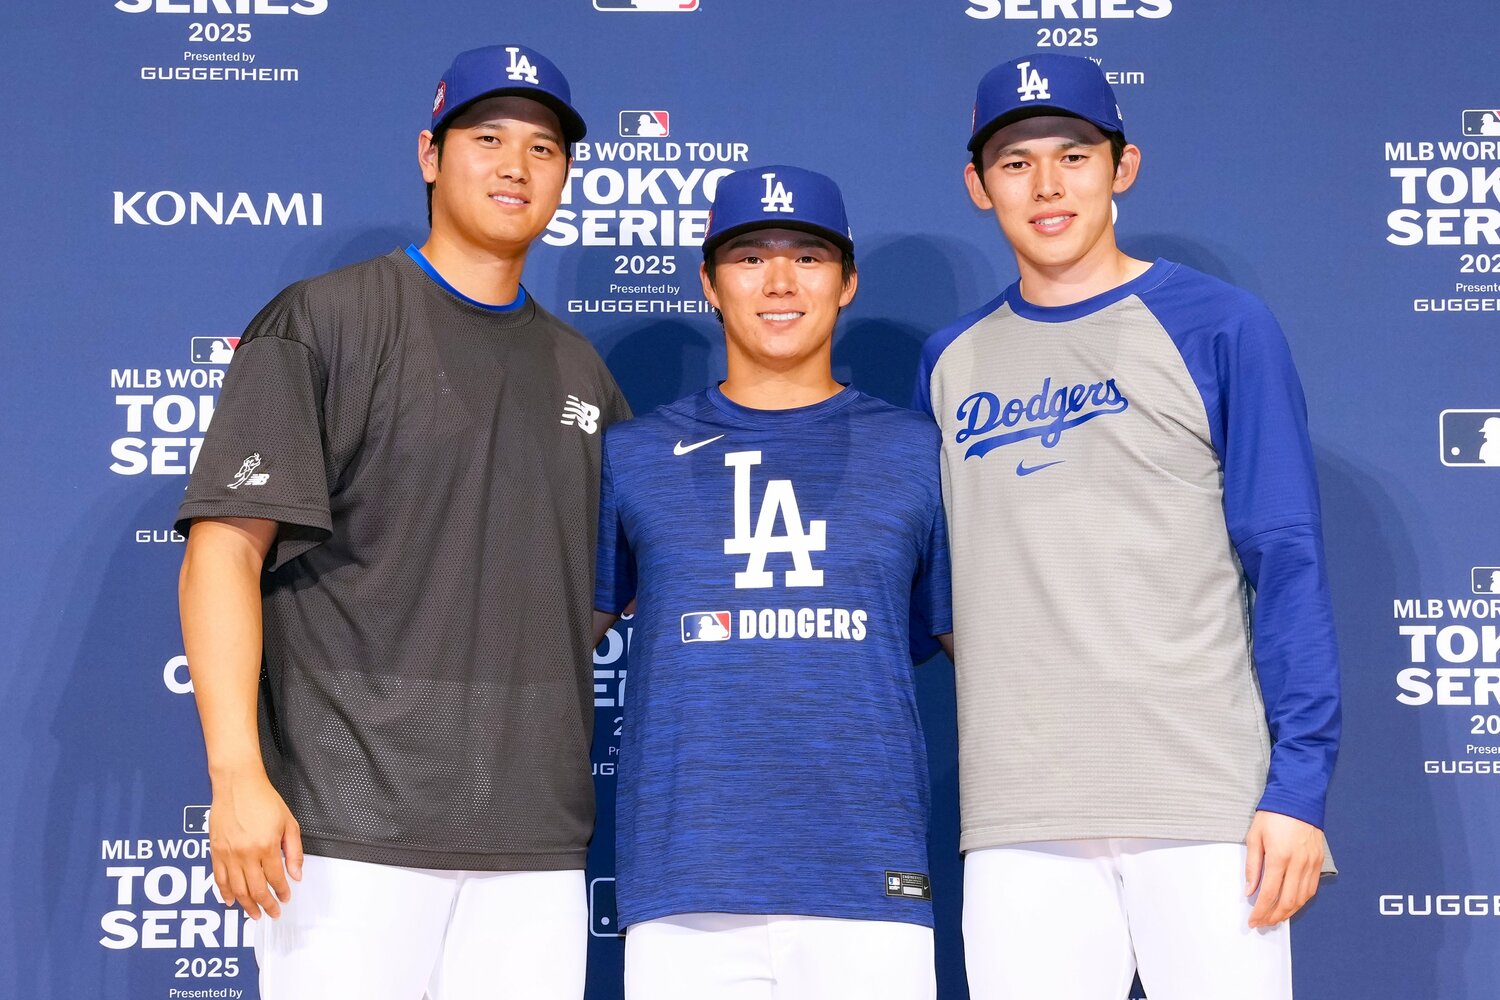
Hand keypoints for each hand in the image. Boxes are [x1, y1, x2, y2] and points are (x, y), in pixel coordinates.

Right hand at [208, 774, 303, 918]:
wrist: (238, 784)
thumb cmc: (263, 800)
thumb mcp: (288, 823)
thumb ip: (294, 851)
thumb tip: (296, 875)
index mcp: (266, 846)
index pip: (276, 878)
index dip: (282, 892)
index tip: (285, 898)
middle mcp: (246, 853)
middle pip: (256, 889)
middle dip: (266, 905)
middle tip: (272, 913)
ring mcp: (229, 854)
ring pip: (237, 889)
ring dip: (247, 905)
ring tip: (254, 914)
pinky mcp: (215, 851)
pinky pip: (219, 879)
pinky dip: (225, 894)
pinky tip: (231, 901)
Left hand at [1244, 810, 1322, 927]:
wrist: (1298, 798)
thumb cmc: (1272, 815)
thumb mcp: (1254, 837)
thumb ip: (1253, 866)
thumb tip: (1250, 890)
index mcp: (1279, 857)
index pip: (1270, 893)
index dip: (1260, 911)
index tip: (1253, 920)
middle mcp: (1298, 863)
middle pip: (1288, 901)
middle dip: (1274, 916)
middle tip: (1262, 923)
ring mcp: (1311, 863)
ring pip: (1302, 898)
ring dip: (1289, 912)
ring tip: (1275, 917)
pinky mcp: (1319, 861)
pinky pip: (1312, 888)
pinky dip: (1301, 901)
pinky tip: (1291, 904)